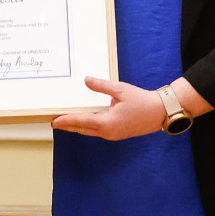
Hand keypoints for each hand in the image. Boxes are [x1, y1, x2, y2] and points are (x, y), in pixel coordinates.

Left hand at [51, 76, 209, 139]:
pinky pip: (97, 131)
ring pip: (89, 132)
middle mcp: (108, 132)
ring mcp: (112, 135)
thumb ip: (102, 86)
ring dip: (77, 127)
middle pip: (82, 129)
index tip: (54, 121)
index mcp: (107, 123)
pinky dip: (87, 127)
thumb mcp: (121, 90)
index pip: (81, 122)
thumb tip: (87, 80)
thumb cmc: (142, 101)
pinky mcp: (116, 134)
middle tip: (54, 122)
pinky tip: (83, 122)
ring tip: (65, 122)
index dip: (66, 121)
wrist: (160, 113)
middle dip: (68, 126)